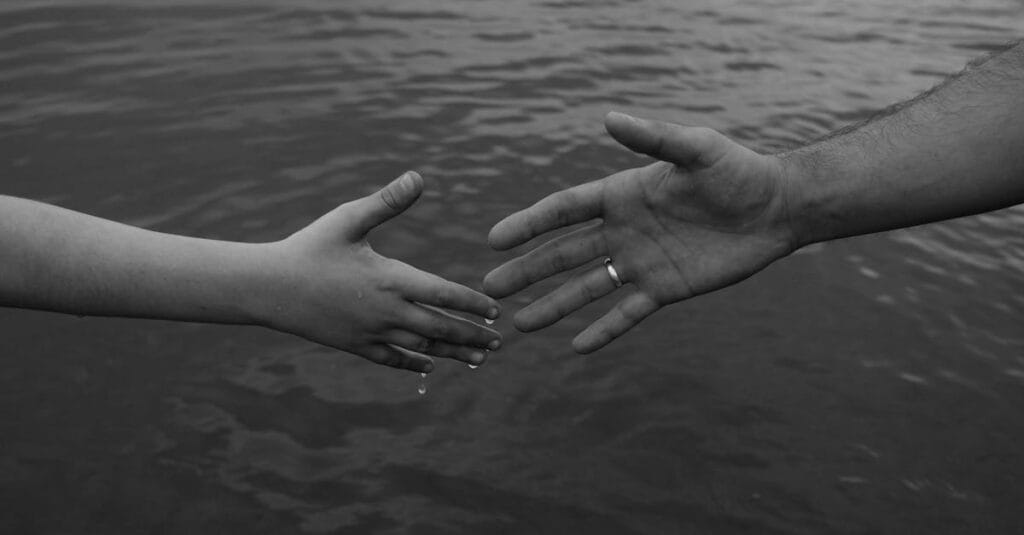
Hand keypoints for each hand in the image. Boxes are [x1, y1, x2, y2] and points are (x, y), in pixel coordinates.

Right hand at [261, 171, 500, 372]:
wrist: (268, 287)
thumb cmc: (310, 246)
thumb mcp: (349, 218)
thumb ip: (387, 201)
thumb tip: (418, 176)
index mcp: (390, 278)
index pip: (443, 294)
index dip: (472, 304)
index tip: (496, 311)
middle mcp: (386, 310)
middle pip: (440, 327)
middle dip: (472, 336)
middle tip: (499, 342)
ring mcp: (371, 332)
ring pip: (421, 347)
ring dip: (452, 353)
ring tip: (479, 360)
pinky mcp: (354, 346)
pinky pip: (391, 359)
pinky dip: (414, 363)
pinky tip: (430, 366)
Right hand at [484, 112, 797, 352]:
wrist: (776, 208)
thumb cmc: (737, 171)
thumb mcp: (696, 149)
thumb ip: (653, 138)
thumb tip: (608, 117)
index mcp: (621, 194)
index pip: (564, 211)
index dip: (529, 224)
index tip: (495, 239)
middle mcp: (623, 230)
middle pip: (563, 253)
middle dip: (527, 270)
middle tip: (491, 287)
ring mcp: (641, 262)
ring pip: (587, 288)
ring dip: (553, 305)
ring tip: (518, 325)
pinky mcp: (665, 289)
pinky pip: (627, 313)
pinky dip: (603, 331)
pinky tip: (576, 348)